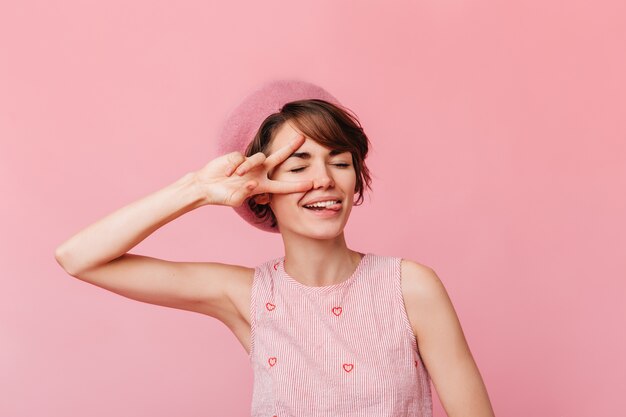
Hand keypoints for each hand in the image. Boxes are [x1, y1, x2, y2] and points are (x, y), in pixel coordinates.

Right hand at [193, 133, 311, 206]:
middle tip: (303, 138)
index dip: (297, 185)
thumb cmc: (222, 196)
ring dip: (247, 167)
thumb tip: (252, 183)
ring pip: (257, 158)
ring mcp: (248, 163)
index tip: (312, 184)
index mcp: (262, 185)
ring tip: (234, 177)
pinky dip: (233, 167)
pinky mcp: (237, 156)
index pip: (283, 185)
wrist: (206, 186)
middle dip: (290, 148)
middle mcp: (259, 172)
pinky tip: (226, 174)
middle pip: (278, 157)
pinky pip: (240, 158)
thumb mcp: (235, 199)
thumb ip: (244, 193)